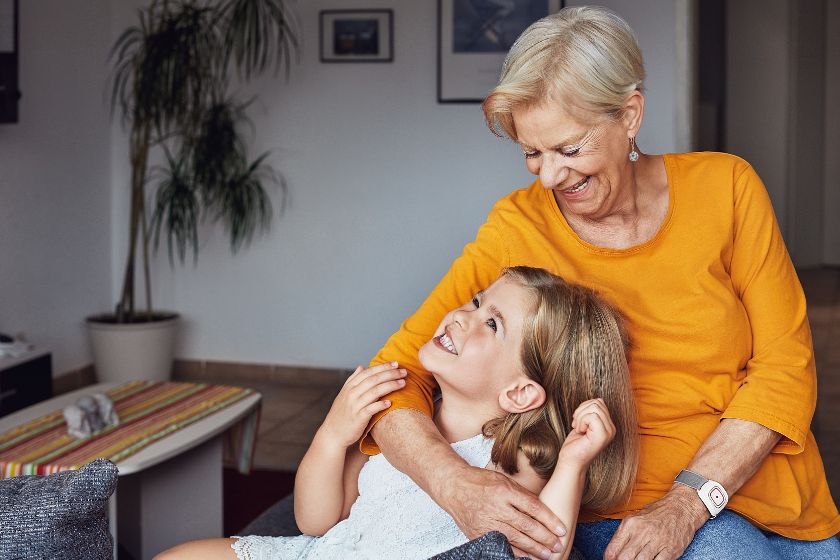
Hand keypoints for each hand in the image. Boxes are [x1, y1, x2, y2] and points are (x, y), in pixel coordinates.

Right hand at [318, 362, 406, 447]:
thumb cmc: (341, 413)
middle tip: (404, 372)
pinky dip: (380, 404)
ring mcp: (354, 406)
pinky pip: (371, 409)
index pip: (368, 372)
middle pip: (374, 380)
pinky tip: (390, 402)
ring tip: (402, 383)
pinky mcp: (358, 418)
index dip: (382, 367)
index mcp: (350, 387)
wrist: (332, 434)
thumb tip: (361, 366)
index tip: (396, 363)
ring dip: (390, 386)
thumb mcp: (344, 394)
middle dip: (390, 374)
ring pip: (374, 392)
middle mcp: (352, 394)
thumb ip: (353, 380)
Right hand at [443, 465, 566, 559]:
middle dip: (545, 537)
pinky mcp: (478, 533)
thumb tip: (543, 511)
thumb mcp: (503, 480)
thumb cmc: (480, 481)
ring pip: (515, 538)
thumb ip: (521, 495)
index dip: (549, 520)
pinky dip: (515, 552)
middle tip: (558, 545)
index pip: (533, 507)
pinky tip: (526, 556)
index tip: (561, 529)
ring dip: (534, 548)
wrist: (453, 486)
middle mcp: (496, 506)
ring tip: (547, 554)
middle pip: (526, 525)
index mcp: (504, 490)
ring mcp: (486, 521)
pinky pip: (501, 545)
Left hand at [558, 398, 615, 467]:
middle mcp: (611, 429)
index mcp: (608, 425)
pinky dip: (581, 422)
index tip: (578, 420)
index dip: (584, 407)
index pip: (599, 402)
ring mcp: (608, 432)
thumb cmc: (575, 444)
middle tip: (577, 425)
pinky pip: (592, 416)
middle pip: (597, 403)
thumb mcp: (584, 423)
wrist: (570, 461)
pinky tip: (580, 432)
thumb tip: (599, 399)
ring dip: (580, 417)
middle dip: (581, 411)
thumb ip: (592, 412)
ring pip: (594, 408)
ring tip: (579, 429)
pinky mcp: (602, 436)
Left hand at [604, 484, 707, 559]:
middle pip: (624, 559)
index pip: (612, 551)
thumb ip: (623, 536)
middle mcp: (642, 532)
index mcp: (630, 524)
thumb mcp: (635, 519)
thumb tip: (612, 555)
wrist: (681, 507)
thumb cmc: (657, 513)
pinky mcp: (671, 550)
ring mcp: (657, 542)